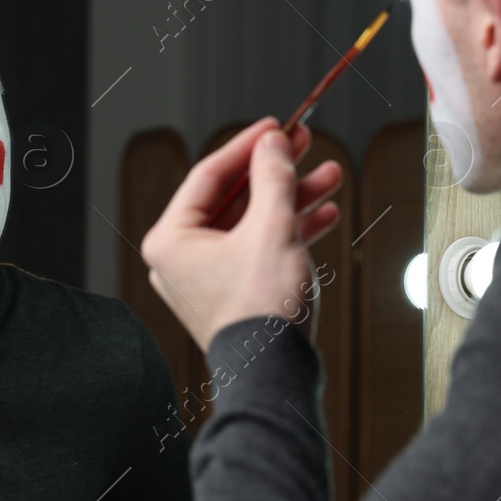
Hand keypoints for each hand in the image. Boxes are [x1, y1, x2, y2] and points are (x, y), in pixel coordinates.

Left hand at [140, 117, 342, 351]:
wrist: (274, 374)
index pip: (210, 174)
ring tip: (329, 177)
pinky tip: (323, 214)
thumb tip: (273, 143)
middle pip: (233, 197)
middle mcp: (180, 258)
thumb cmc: (261, 312)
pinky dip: (288, 231)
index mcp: (171, 239)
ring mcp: (205, 278)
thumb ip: (273, 178)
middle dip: (276, 172)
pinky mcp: (231, 294)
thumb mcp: (273, 228)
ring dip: (291, 199)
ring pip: (251, 223)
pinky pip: (257, 249)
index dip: (247, 145)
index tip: (276, 125)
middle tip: (305, 144)